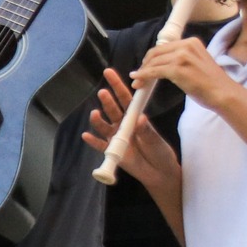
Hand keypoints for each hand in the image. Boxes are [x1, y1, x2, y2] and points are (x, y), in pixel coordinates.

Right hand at [80, 68, 180, 190]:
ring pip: (104, 126)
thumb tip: (139, 119)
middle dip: (107, 101)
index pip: (125, 99)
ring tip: (94, 114)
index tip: (109, 73)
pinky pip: (100, 146)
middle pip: (113, 110)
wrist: (160, 173)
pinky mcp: (112, 153)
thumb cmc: (160, 152)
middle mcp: (123, 125)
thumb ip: (147, 131)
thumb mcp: (156, 140)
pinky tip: (86, 135)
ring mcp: (116, 138)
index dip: (117, 85)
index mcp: (134, 117)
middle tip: (103, 93)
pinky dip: (93, 141)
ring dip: (98, 120)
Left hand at [135, 37, 233, 107]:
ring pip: (154, 62)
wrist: (223, 93)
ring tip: (137, 82)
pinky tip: (139, 80)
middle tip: (138, 75)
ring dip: (143, 72)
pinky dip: (144, 76)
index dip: (151, 57)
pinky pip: (155, 71)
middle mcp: (186, 45)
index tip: (145, 66)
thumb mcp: (197, 63)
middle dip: (145, 64)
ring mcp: (182, 56)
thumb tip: (163, 64)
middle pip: (156, 52)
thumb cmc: (211, 83)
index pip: (165, 47)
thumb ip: (182, 59)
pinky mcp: (178, 69)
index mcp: (191, 42)